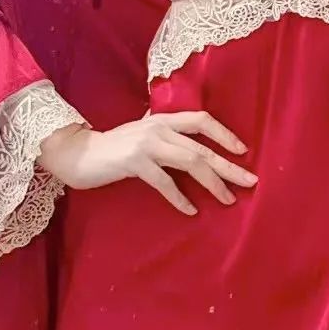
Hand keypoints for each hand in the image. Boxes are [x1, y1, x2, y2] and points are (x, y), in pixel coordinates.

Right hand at [38, 112, 256, 214]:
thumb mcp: (141, 134)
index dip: (224, 134)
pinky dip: (179, 197)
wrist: (78, 154)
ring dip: (212, 183)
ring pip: (189, 162)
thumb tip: (188, 143)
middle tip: (250, 181)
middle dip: (228, 166)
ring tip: (227, 199)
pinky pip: (164, 181)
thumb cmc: (113, 148)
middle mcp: (158, 128)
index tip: (243, 151)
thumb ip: (163, 135)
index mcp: (162, 119)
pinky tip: (190, 210)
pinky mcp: (134, 162)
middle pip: (201, 147)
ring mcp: (146, 144)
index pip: (201, 120)